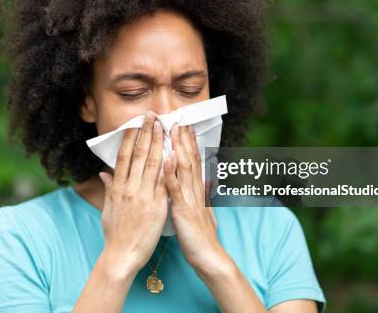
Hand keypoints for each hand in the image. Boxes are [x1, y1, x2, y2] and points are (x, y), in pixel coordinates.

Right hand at [97, 111, 168, 276]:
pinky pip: (164, 182)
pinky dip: (169, 167)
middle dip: (146, 133)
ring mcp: (143, 196)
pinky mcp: (157, 206)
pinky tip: (174, 152)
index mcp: (118, 187)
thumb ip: (108, 188)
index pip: (123, 156)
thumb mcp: (107, 209)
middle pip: (138, 154)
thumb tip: (104, 173)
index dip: (130, 137)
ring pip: (152, 163)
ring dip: (159, 143)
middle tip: (153, 116)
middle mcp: (129, 188)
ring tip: (164, 126)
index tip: (135, 123)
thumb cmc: (114, 234)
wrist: (121, 256)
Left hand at [164, 123, 223, 273]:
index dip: (189, 144)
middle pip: (191, 159)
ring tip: (174, 130)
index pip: (193, 162)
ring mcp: (190, 198)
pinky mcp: (184, 209)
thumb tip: (207, 182)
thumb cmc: (202, 238)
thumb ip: (202, 195)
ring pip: (185, 168)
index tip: (184, 127)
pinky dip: (172, 172)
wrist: (209, 258)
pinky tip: (168, 158)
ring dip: (180, 147)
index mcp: (197, 191)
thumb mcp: (202, 212)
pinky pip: (176, 188)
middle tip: (179, 119)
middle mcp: (196, 190)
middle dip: (185, 139)